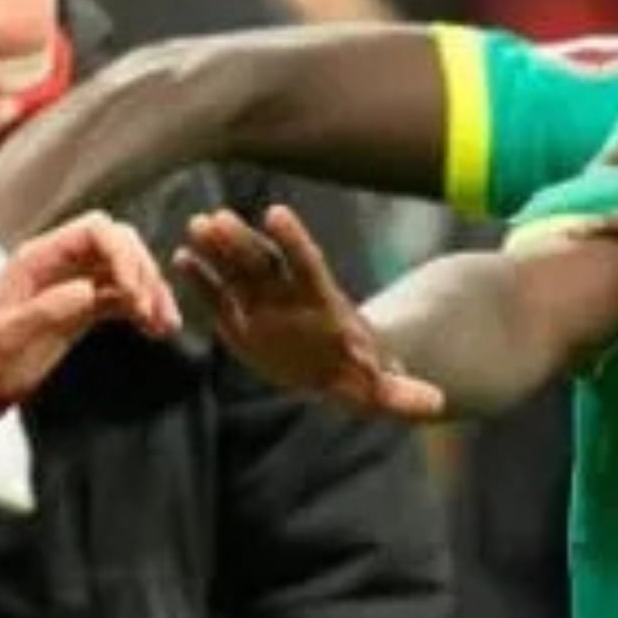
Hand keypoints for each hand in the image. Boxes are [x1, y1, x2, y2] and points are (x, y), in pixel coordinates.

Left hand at [0, 212, 177, 402]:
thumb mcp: (8, 336)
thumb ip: (45, 310)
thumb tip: (87, 291)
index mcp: (39, 258)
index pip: (95, 230)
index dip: (122, 253)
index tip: (134, 290)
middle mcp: (61, 263)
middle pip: (118, 243)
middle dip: (142, 270)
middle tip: (148, 308)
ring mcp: (75, 282)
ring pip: (127, 269)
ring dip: (151, 291)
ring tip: (163, 324)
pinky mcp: (84, 305)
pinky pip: (124, 296)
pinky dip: (144, 309)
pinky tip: (157, 329)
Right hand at [174, 206, 447, 419]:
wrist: (332, 372)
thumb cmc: (359, 376)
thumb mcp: (380, 390)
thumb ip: (401, 395)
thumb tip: (437, 403)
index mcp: (322, 304)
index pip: (307, 265)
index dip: (293, 240)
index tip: (275, 214)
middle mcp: (290, 294)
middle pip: (265, 262)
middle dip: (242, 242)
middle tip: (217, 218)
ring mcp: (262, 302)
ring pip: (237, 270)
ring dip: (217, 249)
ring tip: (197, 226)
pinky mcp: (240, 317)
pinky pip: (217, 296)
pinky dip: (200, 280)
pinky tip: (180, 258)